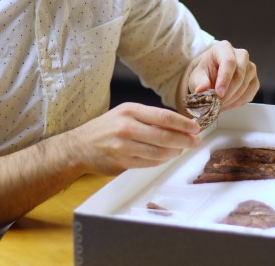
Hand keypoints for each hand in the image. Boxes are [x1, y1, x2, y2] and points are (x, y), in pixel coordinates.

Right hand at [68, 103, 201, 174]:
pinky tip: (166, 157)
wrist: (79, 146)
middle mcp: (127, 127)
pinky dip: (161, 161)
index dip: (183, 124)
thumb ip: (148, 117)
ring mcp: (124, 146)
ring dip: (175, 152)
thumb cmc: (105, 128)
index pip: (164, 117)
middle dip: (184, 140)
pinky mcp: (122, 162)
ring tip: (181, 149)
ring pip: (159, 152)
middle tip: (195, 141)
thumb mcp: (124, 113)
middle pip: (165, 136)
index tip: (195, 127)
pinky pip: (149, 163)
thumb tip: (177, 123)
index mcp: (130, 111)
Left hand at [187, 40, 258, 110]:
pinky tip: (228, 104)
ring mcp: (250, 67)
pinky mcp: (254, 80)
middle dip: (228, 92)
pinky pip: (250, 93)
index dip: (225, 78)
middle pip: (240, 73)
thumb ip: (200, 82)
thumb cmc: (206, 72)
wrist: (212, 75)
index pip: (229, 61)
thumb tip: (201, 89)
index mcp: (224, 48)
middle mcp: (241, 55)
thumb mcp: (197, 76)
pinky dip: (239, 101)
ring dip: (232, 98)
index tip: (218, 93)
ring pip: (246, 84)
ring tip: (220, 105)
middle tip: (217, 103)